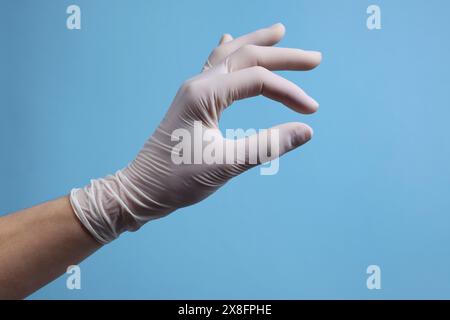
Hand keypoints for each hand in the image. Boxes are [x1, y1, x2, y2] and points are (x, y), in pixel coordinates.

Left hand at [70, 23, 321, 242]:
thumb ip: (267, 145)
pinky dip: (229, 52)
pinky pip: (214, 67)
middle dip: (282, 55)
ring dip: (257, 43)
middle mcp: (198, 85)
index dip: (289, 92)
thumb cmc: (177, 180)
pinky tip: (229, 40)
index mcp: (205, 95)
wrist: (141, 189)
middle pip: (246, 56)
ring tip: (280, 32)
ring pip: (229, 55)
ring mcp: (193, 90)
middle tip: (315, 58)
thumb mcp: (226, 166)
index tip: (312, 110)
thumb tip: (306, 130)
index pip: (257, 81)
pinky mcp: (192, 101)